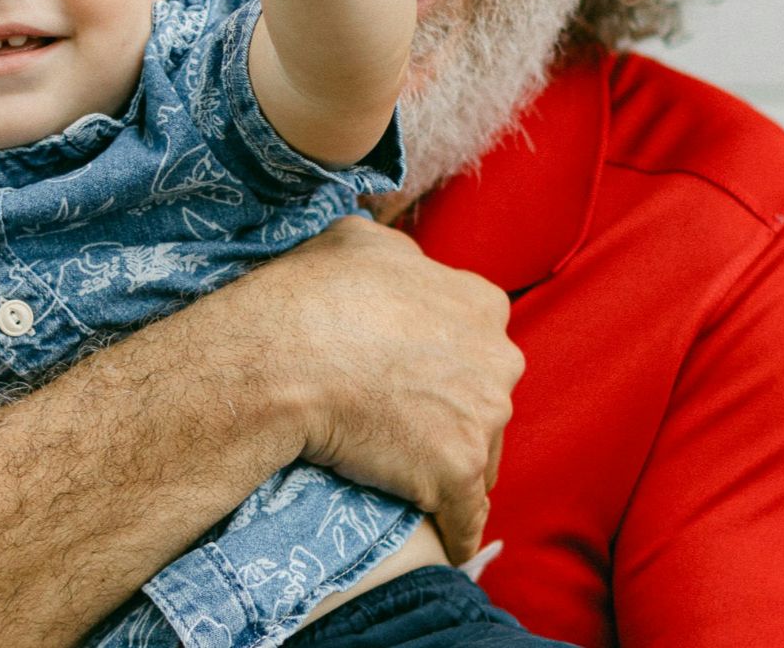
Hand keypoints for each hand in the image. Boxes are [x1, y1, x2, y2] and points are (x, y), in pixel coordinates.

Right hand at [244, 217, 522, 564]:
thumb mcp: (363, 241)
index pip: (477, 344)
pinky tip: (443, 542)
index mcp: (480, 303)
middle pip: (484, 400)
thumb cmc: (315, 292)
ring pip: (478, 456)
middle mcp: (497, 359)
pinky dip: (453, 530)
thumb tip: (399, 259)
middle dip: (453, 414)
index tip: (413, 379)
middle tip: (402, 426)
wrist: (286, 355)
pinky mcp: (457, 474)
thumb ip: (400, 255)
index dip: (444, 364)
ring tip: (406, 478)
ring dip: (448, 466)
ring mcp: (482, 419)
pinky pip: (466, 517)